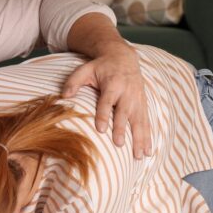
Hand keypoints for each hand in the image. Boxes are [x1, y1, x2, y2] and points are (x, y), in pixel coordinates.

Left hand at [62, 43, 151, 157]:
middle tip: (119, 144)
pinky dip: (148, 137)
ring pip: (139, 120)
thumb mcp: (85, 69)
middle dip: (122, 129)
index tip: (100, 129)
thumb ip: (74, 81)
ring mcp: (137, 99)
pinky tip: (148, 151)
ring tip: (139, 155)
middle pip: (124, 112)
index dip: (104, 115)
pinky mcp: (143, 104)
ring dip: (140, 138)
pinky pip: (146, 122)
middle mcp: (127, 92)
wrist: (124, 57)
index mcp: (112, 84)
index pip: (107, 101)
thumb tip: (63, 95)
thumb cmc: (101, 66)